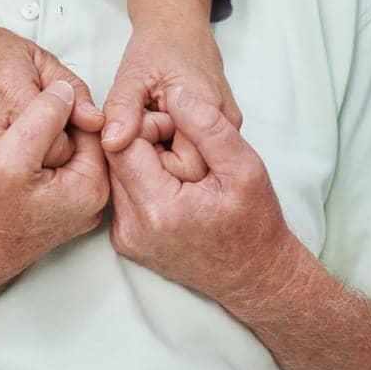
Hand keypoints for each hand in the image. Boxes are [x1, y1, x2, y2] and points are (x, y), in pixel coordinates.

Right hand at [0, 0, 103, 181]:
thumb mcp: (37, 58)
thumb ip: (72, 88)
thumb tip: (95, 121)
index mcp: (12, 99)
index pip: (65, 148)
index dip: (69, 138)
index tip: (63, 126)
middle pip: (41, 170)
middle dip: (49, 155)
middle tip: (38, 131)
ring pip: (13, 182)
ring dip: (22, 168)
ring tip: (16, 139)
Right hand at [0, 81, 107, 291]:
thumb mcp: (12, 154)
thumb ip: (45, 116)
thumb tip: (66, 91)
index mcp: (91, 187)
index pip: (92, 126)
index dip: (62, 108)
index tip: (32, 106)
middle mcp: (90, 201)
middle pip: (81, 140)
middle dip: (53, 124)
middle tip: (18, 126)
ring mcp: (73, 207)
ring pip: (65, 151)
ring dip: (40, 138)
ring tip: (11, 142)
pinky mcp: (55, 208)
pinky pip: (53, 167)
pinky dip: (34, 155)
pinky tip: (10, 158)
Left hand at [102, 0, 242, 181]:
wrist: (178, 26)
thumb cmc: (158, 46)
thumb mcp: (132, 75)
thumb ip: (122, 109)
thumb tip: (112, 143)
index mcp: (206, 108)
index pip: (185, 167)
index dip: (153, 160)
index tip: (132, 139)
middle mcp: (226, 124)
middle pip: (194, 172)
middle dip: (160, 160)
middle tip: (136, 135)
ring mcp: (227, 130)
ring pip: (197, 167)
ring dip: (167, 155)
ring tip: (147, 130)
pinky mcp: (223, 131)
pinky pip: (199, 154)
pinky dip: (175, 149)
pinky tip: (159, 133)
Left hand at [107, 85, 292, 307]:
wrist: (256, 275)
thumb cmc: (254, 224)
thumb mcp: (244, 166)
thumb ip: (208, 125)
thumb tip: (176, 94)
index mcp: (159, 208)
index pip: (123, 141)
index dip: (150, 123)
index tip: (178, 128)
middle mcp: (133, 228)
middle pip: (115, 158)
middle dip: (143, 140)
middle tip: (180, 144)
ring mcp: (127, 238)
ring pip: (116, 174)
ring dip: (141, 160)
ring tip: (179, 166)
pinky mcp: (127, 242)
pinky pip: (122, 194)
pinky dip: (142, 180)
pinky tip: (171, 184)